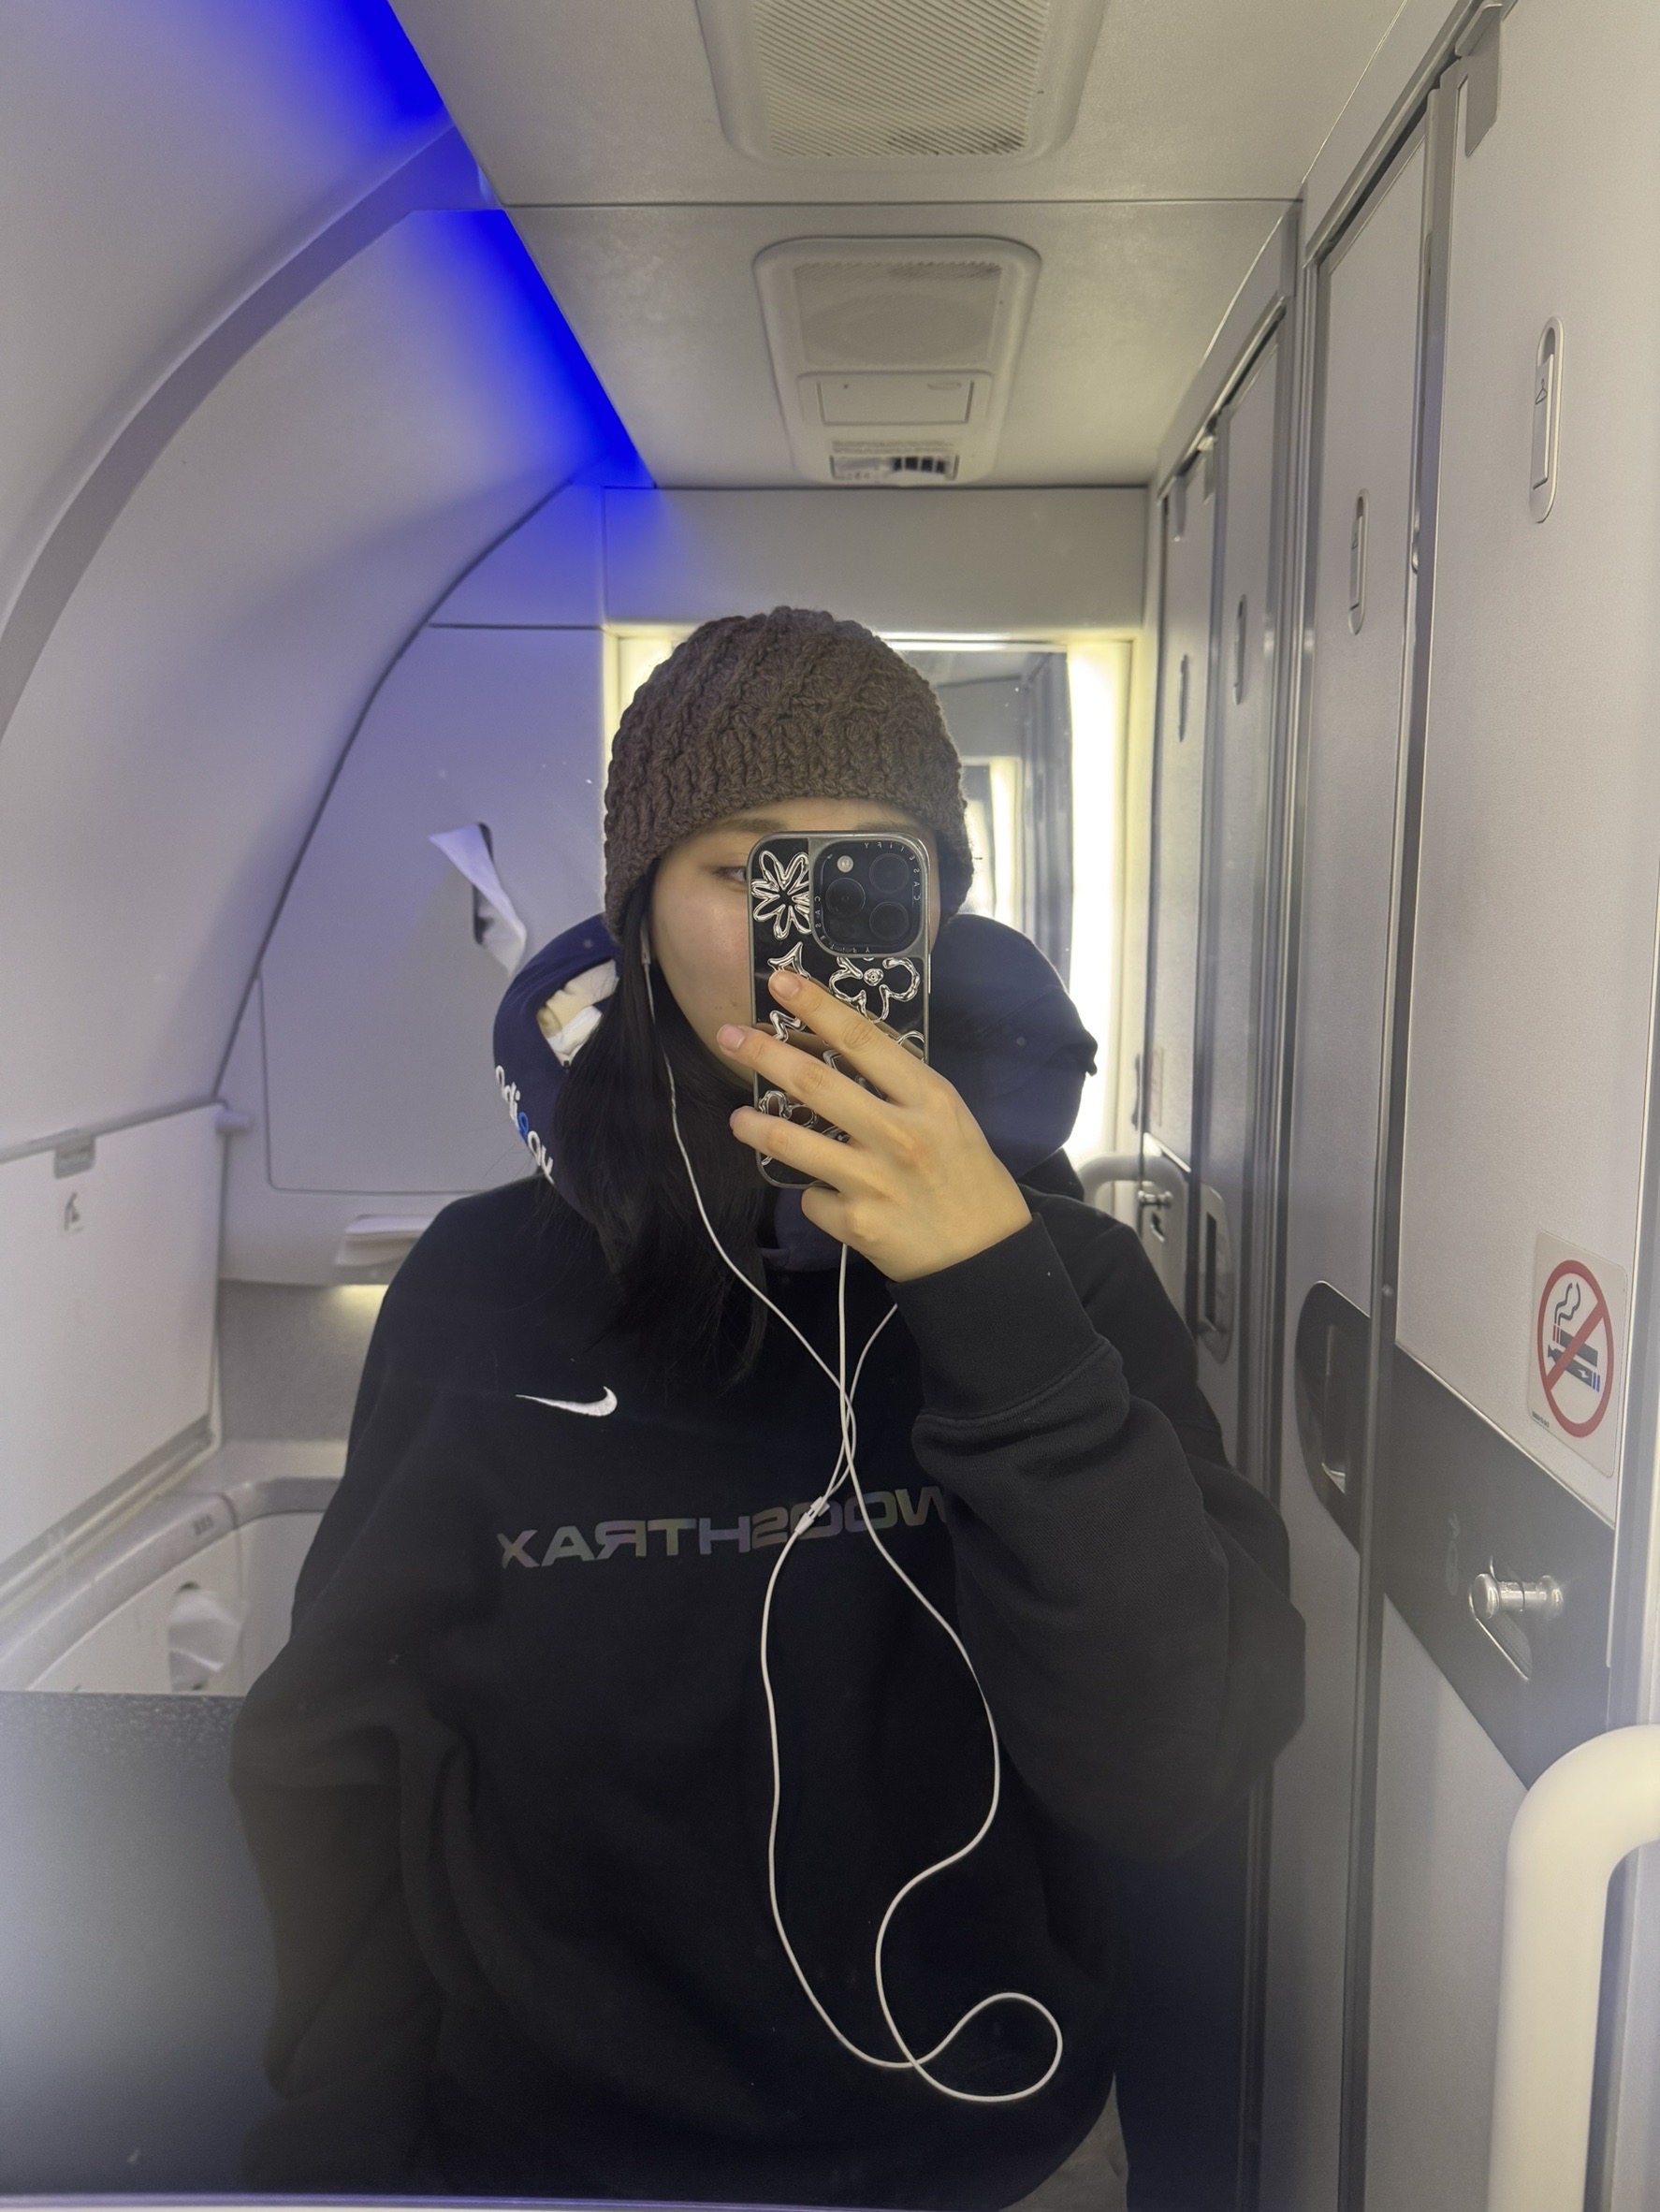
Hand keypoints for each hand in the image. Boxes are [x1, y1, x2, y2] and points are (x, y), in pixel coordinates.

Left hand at [717, 966, 1030, 1281]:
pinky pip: (812, 1197)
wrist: (984, 1257)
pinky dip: (813, 1193)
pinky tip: (829, 1197)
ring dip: (755, 1124)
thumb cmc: (966, 1177)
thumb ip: (901, 1088)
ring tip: (738, 1118)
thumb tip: (840, 1055)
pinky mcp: (856, 1223)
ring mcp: (874, 1181)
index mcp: (929, 1098)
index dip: (816, 1006)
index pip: (862, 1039)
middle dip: (764, 1053)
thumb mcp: (949, 1118)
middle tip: (729, 1036)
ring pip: (793, 1142)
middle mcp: (899, 1134)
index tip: (780, 981)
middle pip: (816, 1082)